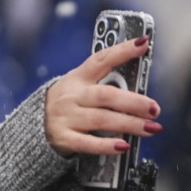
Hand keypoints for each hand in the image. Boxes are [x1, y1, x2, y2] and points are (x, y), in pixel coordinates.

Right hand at [45, 36, 160, 157]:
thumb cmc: (71, 104)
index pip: (101, 59)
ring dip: (130, 124)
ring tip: (151, 128)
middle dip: (134, 102)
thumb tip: (143, 94)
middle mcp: (72, 95)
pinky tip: (123, 147)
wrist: (35, 125)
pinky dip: (106, 145)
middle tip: (155, 109)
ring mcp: (67, 117)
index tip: (142, 43)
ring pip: (101, 119)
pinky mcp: (64, 138)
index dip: (122, 51)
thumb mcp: (81, 87)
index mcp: (79, 78)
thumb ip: (107, 86)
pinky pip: (87, 143)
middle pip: (106, 95)